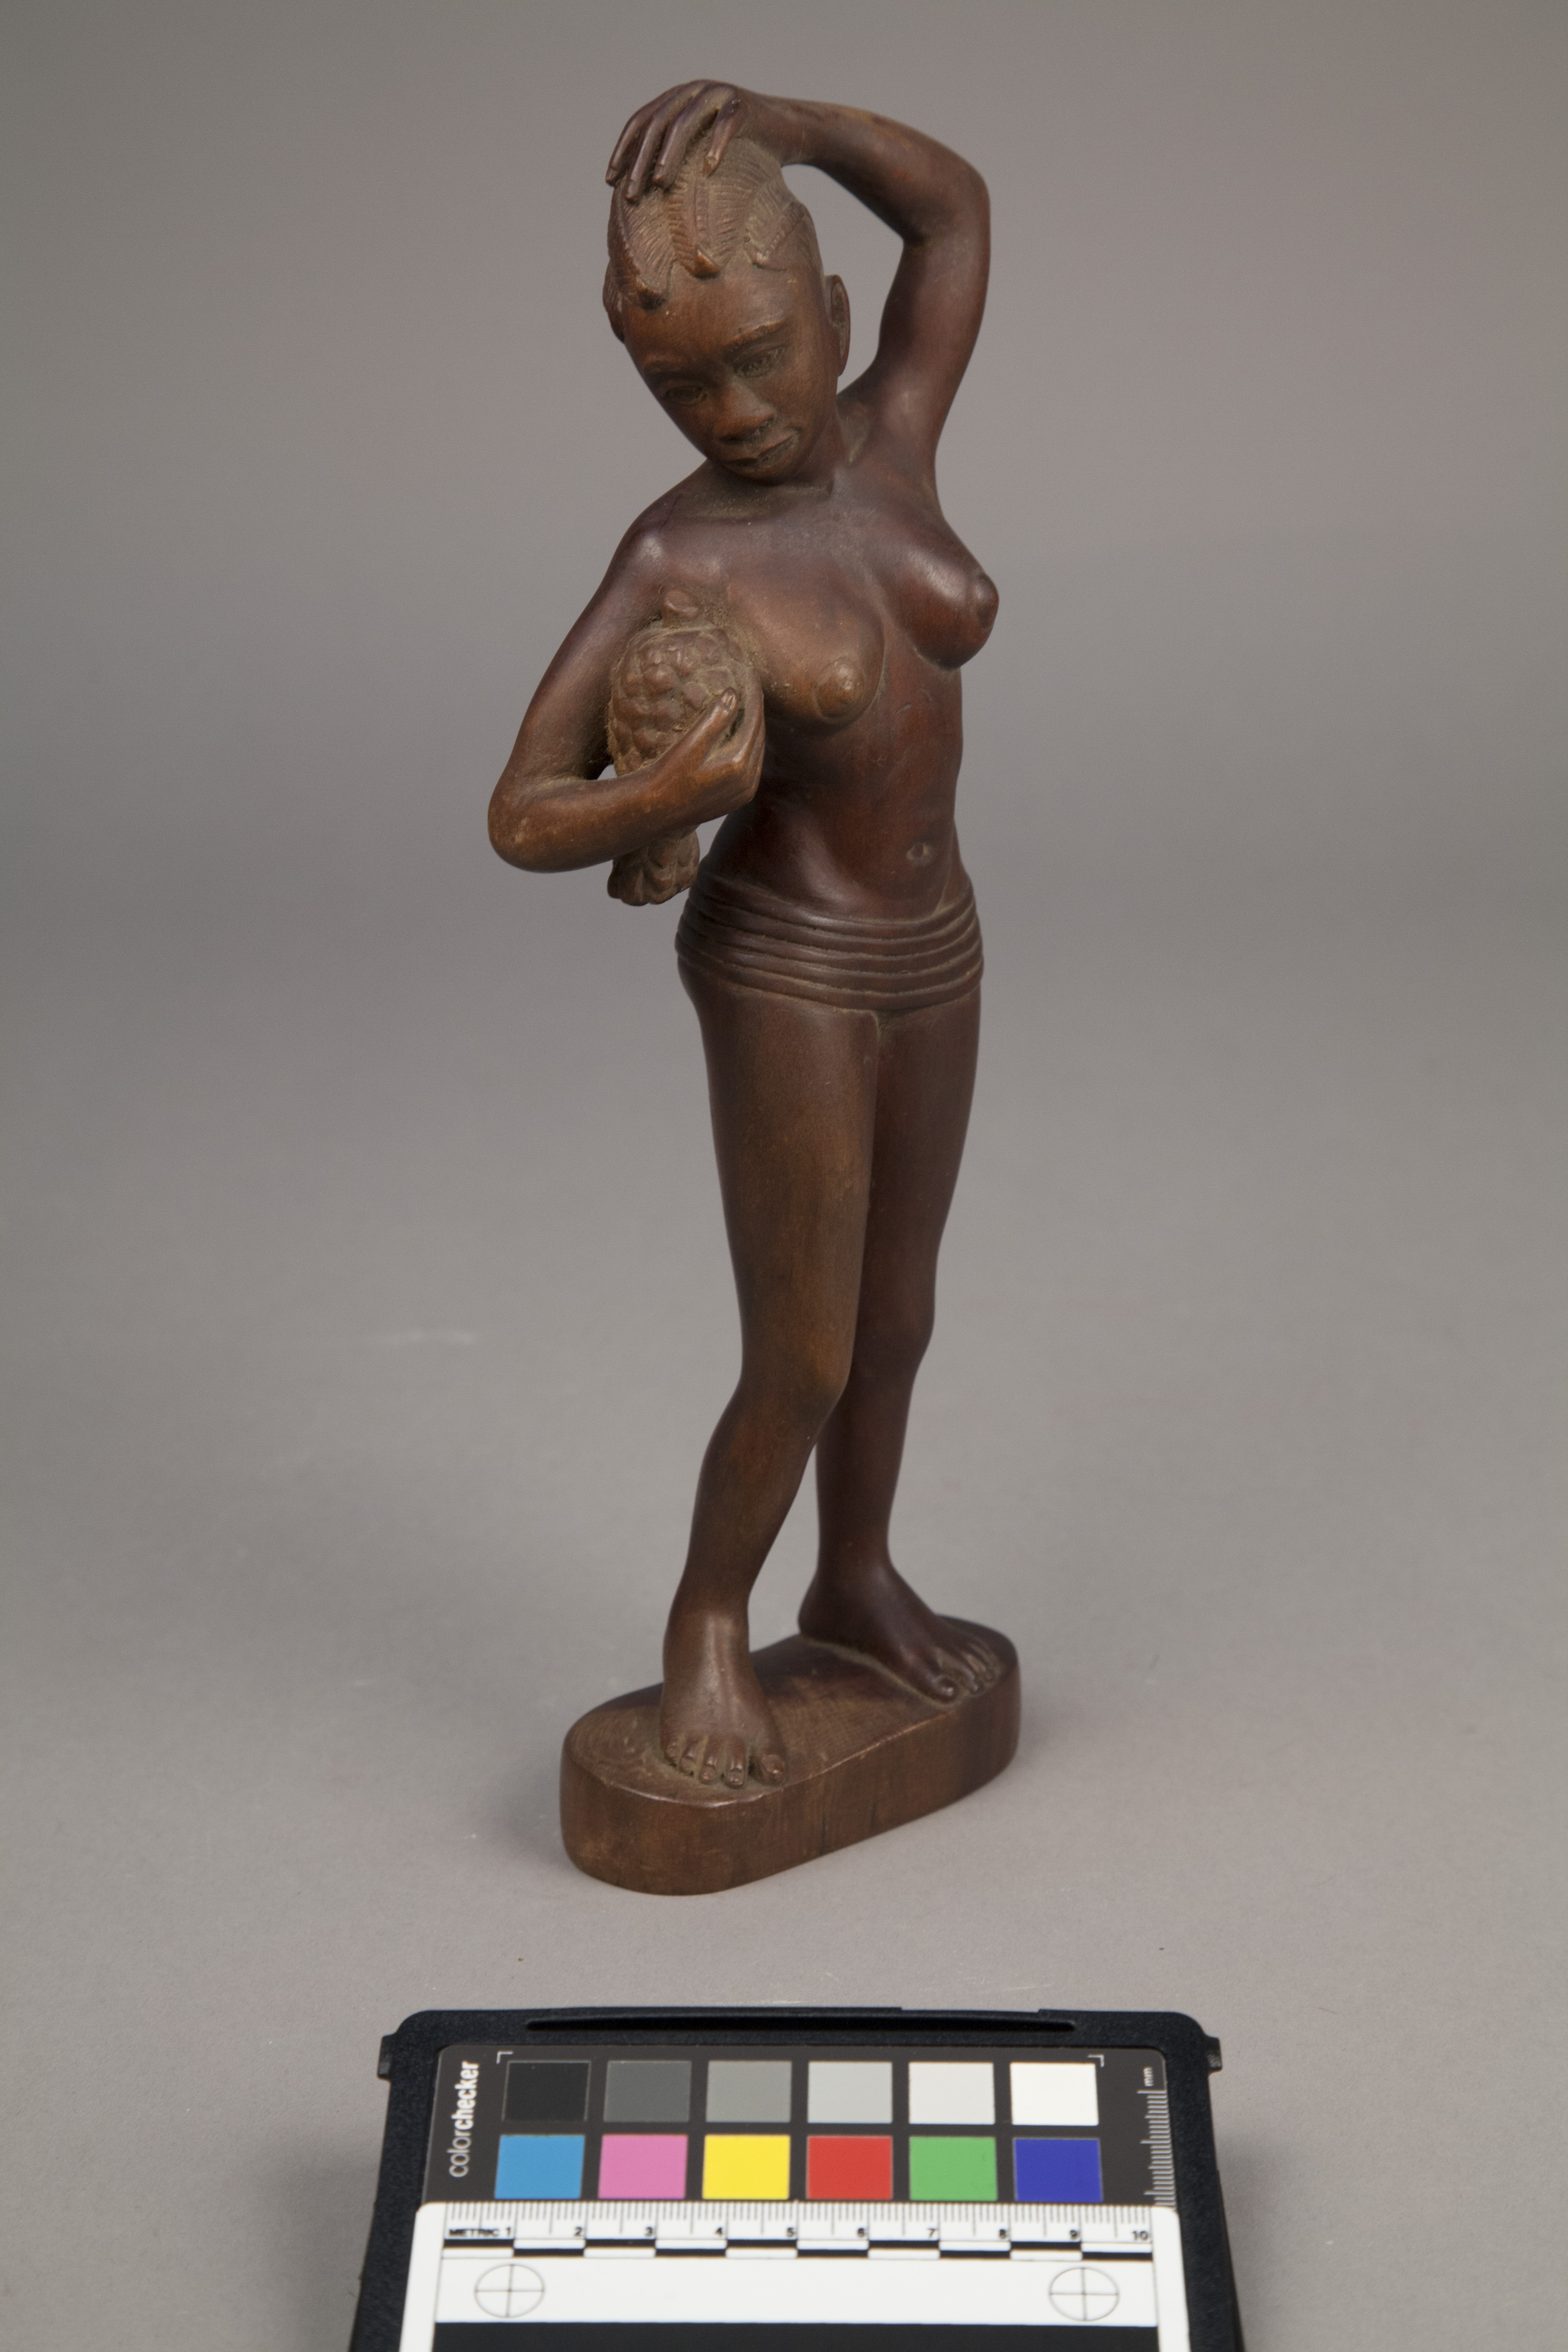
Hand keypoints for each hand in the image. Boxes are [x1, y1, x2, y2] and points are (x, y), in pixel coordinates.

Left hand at [606, 82, 797, 203]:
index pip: (641, 121)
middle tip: (631, 193)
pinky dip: (715, 146)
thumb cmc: (742, 150)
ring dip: (669, 154)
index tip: (610, 180)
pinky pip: (725, 125)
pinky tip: (708, 170)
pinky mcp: (743, 105)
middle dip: (640, 160)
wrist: (788, 131)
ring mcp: (718, 94)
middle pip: (657, 123)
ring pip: (685, 122)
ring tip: (660, 184)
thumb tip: (643, 192)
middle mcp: (693, 92)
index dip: (623, 150)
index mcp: (677, 100)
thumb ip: (677, 157)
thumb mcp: (703, 152)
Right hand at [641, 684, 764, 827]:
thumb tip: (735, 694)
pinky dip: (748, 747)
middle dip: (756, 713)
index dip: (753, 699)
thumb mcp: (691, 742)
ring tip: (748, 708)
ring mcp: (745, 792)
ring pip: (756, 751)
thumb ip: (716, 718)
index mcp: (738, 765)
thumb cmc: (668, 774)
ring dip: (753, 730)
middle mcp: (748, 781)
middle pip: (759, 736)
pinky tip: (740, 735)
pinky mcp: (740, 798)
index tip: (752, 679)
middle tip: (753, 690)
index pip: (754, 722)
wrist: (656, 808)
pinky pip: (751, 766)